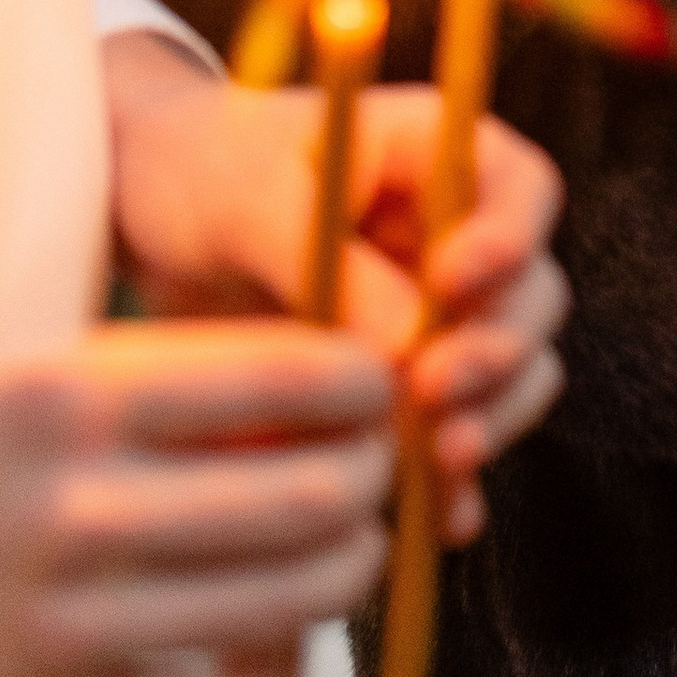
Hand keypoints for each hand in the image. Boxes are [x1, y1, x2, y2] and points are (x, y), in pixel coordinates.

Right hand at [0, 322, 394, 676]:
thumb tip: (313, 410)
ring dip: (337, 582)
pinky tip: (254, 650)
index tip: (383, 393)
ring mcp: (53, 631)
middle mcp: (70, 509)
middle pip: (311, 500)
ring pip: (281, 610)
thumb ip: (151, 395)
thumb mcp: (13, 385)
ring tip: (334, 560)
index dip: (367, 386)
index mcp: (66, 394)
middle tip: (380, 482)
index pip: (287, 376)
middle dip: (377, 488)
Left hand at [101, 37, 567, 541]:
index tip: (452, 281)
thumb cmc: (204, 170)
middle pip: (531, 293)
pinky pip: (454, 432)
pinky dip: (453, 479)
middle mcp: (458, 235)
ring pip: (511, 371)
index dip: (508, 238)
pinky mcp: (405, 383)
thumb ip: (329, 256)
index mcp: (437, 155)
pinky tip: (439, 521)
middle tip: (436, 389)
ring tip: (439, 456)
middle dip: (498, 348)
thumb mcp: (249, 194)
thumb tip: (409, 343)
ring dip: (491, 415)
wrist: (145, 215)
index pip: (521, 189)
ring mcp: (439, 314)